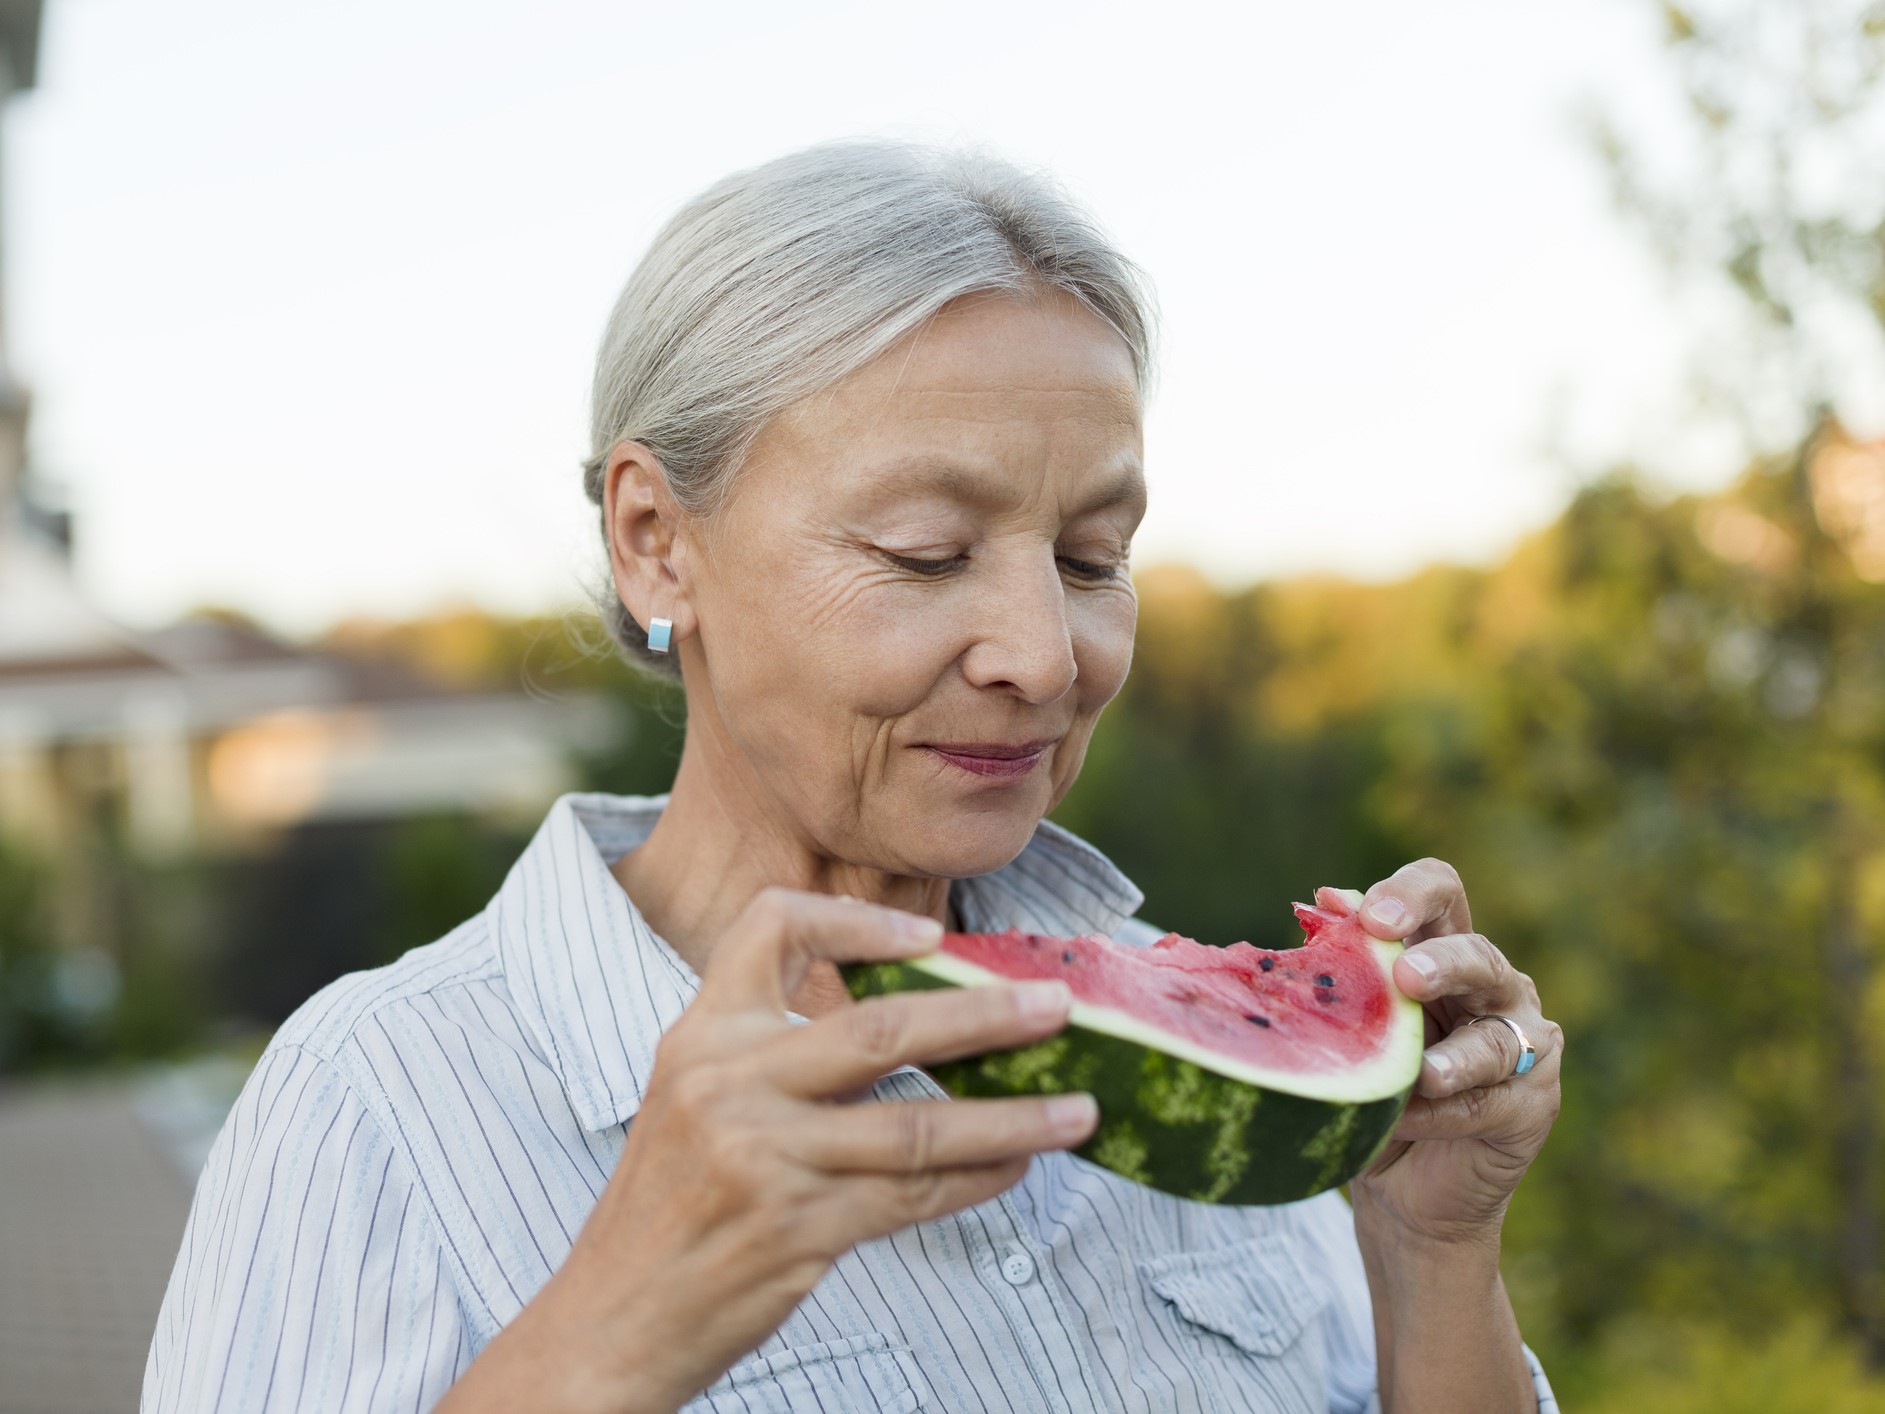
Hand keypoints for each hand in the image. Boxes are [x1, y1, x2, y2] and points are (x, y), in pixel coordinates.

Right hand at [443, 888, 1096, 1413]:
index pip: (769, 927)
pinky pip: (912, 1195)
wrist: (610, 1319)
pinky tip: (1018, 1166)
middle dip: (983, 1016)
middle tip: (1057, 1007)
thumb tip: (913, 1024)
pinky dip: (977, 1179)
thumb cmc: (669, 1206)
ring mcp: (762, 1156)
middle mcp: (727, 1082)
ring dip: (1011, 1118)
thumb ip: (773, 1053)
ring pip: (916, 1126)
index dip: (856, 920)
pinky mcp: (794, 1228)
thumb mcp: (694, 1099)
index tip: (930, 937)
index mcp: (701, 1034)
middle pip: (879, 1028)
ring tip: (1079, 1109)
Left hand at [1348, 859, 1562, 1250]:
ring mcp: (1523, 1044)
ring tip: (1424, 1073)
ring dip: (1458, 1056)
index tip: (1368, 917)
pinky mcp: (1534, 1103)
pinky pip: (1486, 1104)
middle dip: (1443, 963)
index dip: (1412, 893)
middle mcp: (1494, 987)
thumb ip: (1348, 966)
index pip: (1443, 893)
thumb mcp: (1353, 1026)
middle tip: (1405, 975)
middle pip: (1478, 956)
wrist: (1401, 1188)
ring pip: (1496, 1037)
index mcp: (1445, 949)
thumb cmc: (1373, 1088)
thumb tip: (1325, 899)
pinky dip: (1442, 1115)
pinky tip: (1407, 1121)